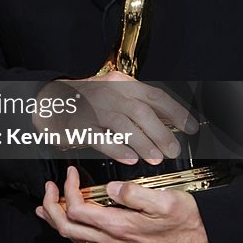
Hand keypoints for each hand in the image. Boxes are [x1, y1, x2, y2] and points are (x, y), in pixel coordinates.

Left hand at [36, 164, 209, 242]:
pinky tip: (71, 219)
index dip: (68, 189)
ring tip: (45, 206)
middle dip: (51, 207)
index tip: (71, 172)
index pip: (78, 210)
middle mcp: (113, 240)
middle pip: (67, 229)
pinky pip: (86, 240)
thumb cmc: (186, 221)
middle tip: (48, 188)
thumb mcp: (164, 201)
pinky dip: (71, 228)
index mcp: (119, 226)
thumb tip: (112, 187)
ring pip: (75, 238)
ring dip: (57, 221)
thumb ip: (135, 194)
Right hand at [43, 72, 197, 164]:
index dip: (176, 112)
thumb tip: (173, 119)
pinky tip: (130, 159)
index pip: (155, 95)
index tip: (191, 127)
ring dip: (142, 143)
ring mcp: (92, 108)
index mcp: (122, 83)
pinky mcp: (78, 125)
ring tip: (155, 158)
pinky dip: (117, 149)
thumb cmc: (89, 101)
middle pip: (141, 111)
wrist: (50, 101)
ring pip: (123, 124)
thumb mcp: (116, 94)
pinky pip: (101, 138)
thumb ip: (142, 105)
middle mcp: (108, 92)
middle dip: (161, 133)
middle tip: (172, 150)